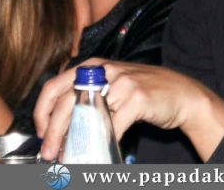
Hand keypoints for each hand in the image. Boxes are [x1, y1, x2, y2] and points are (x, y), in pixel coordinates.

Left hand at [34, 60, 212, 160]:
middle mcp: (103, 71)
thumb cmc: (143, 92)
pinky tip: (99, 152)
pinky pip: (113, 127)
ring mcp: (121, 83)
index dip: (42, 112)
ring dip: (75, 141)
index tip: (42, 132)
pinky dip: (103, 144)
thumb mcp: (112, 85)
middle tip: (49, 153)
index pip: (54, 86)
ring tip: (69, 156)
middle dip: (53, 132)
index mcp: (92, 66)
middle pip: (66, 103)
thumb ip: (87, 96)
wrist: (181, 93)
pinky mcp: (137, 98)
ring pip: (86, 118)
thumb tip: (59, 125)